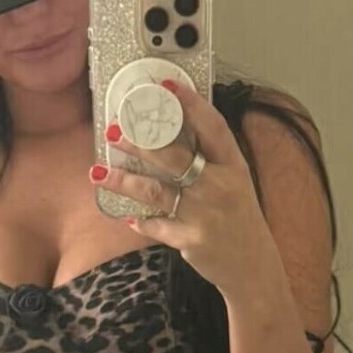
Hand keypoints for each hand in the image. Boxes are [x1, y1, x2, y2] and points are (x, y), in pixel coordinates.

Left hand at [89, 80, 279, 298]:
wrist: (252, 266)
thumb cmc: (240, 220)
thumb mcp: (236, 183)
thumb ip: (211, 160)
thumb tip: (173, 135)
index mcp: (233, 166)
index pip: (212, 127)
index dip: (190, 104)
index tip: (166, 86)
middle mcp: (219, 185)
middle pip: (174, 156)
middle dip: (140, 143)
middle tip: (115, 131)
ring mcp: (204, 213)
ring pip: (156, 191)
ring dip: (125, 181)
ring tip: (100, 172)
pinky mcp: (190, 239)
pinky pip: (157, 225)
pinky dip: (141, 221)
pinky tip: (127, 216)